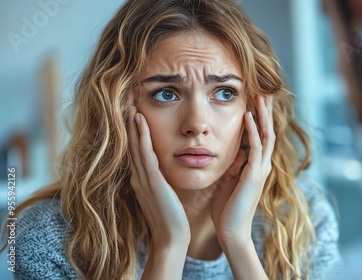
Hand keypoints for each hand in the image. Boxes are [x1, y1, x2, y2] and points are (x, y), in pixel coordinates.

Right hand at [128, 105, 190, 248]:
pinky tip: (140, 120)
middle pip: (130, 143)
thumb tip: (161, 168)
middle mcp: (137, 176)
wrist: (171, 238)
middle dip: (127, 121)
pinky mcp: (152, 182)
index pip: (135, 149)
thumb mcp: (162, 195)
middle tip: (126, 98)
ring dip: (131, 122)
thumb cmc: (171, 218)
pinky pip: (145, 154)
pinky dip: (141, 135)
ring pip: (135, 144)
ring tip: (129, 101)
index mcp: (141, 179)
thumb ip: (159, 180)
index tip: (132, 109)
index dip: (131, 129)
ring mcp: (142, 178)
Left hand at [210, 95, 274, 245]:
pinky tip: (247, 117)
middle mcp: (262, 166)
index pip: (261, 137)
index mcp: (255, 167)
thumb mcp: (229, 181)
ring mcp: (260, 170)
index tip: (256, 102)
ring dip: (263, 116)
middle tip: (264, 92)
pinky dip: (252, 131)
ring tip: (260, 97)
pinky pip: (255, 148)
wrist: (230, 231)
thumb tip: (233, 150)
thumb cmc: (227, 209)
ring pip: (266, 136)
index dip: (261, 119)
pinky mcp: (253, 175)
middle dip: (266, 113)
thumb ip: (234, 165)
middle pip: (268, 132)